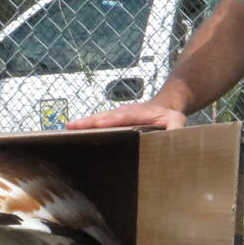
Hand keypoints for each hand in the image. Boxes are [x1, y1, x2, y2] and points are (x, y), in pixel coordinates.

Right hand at [67, 102, 186, 130]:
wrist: (164, 106)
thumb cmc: (169, 116)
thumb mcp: (177, 121)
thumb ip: (175, 129)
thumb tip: (173, 138)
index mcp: (138, 112)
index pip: (122, 116)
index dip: (110, 120)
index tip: (98, 123)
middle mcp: (123, 112)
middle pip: (103, 116)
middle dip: (88, 121)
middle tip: (71, 126)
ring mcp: (115, 115)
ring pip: (97, 118)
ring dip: (82, 123)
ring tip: (67, 128)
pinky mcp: (110, 121)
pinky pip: (96, 123)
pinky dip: (84, 126)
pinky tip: (71, 132)